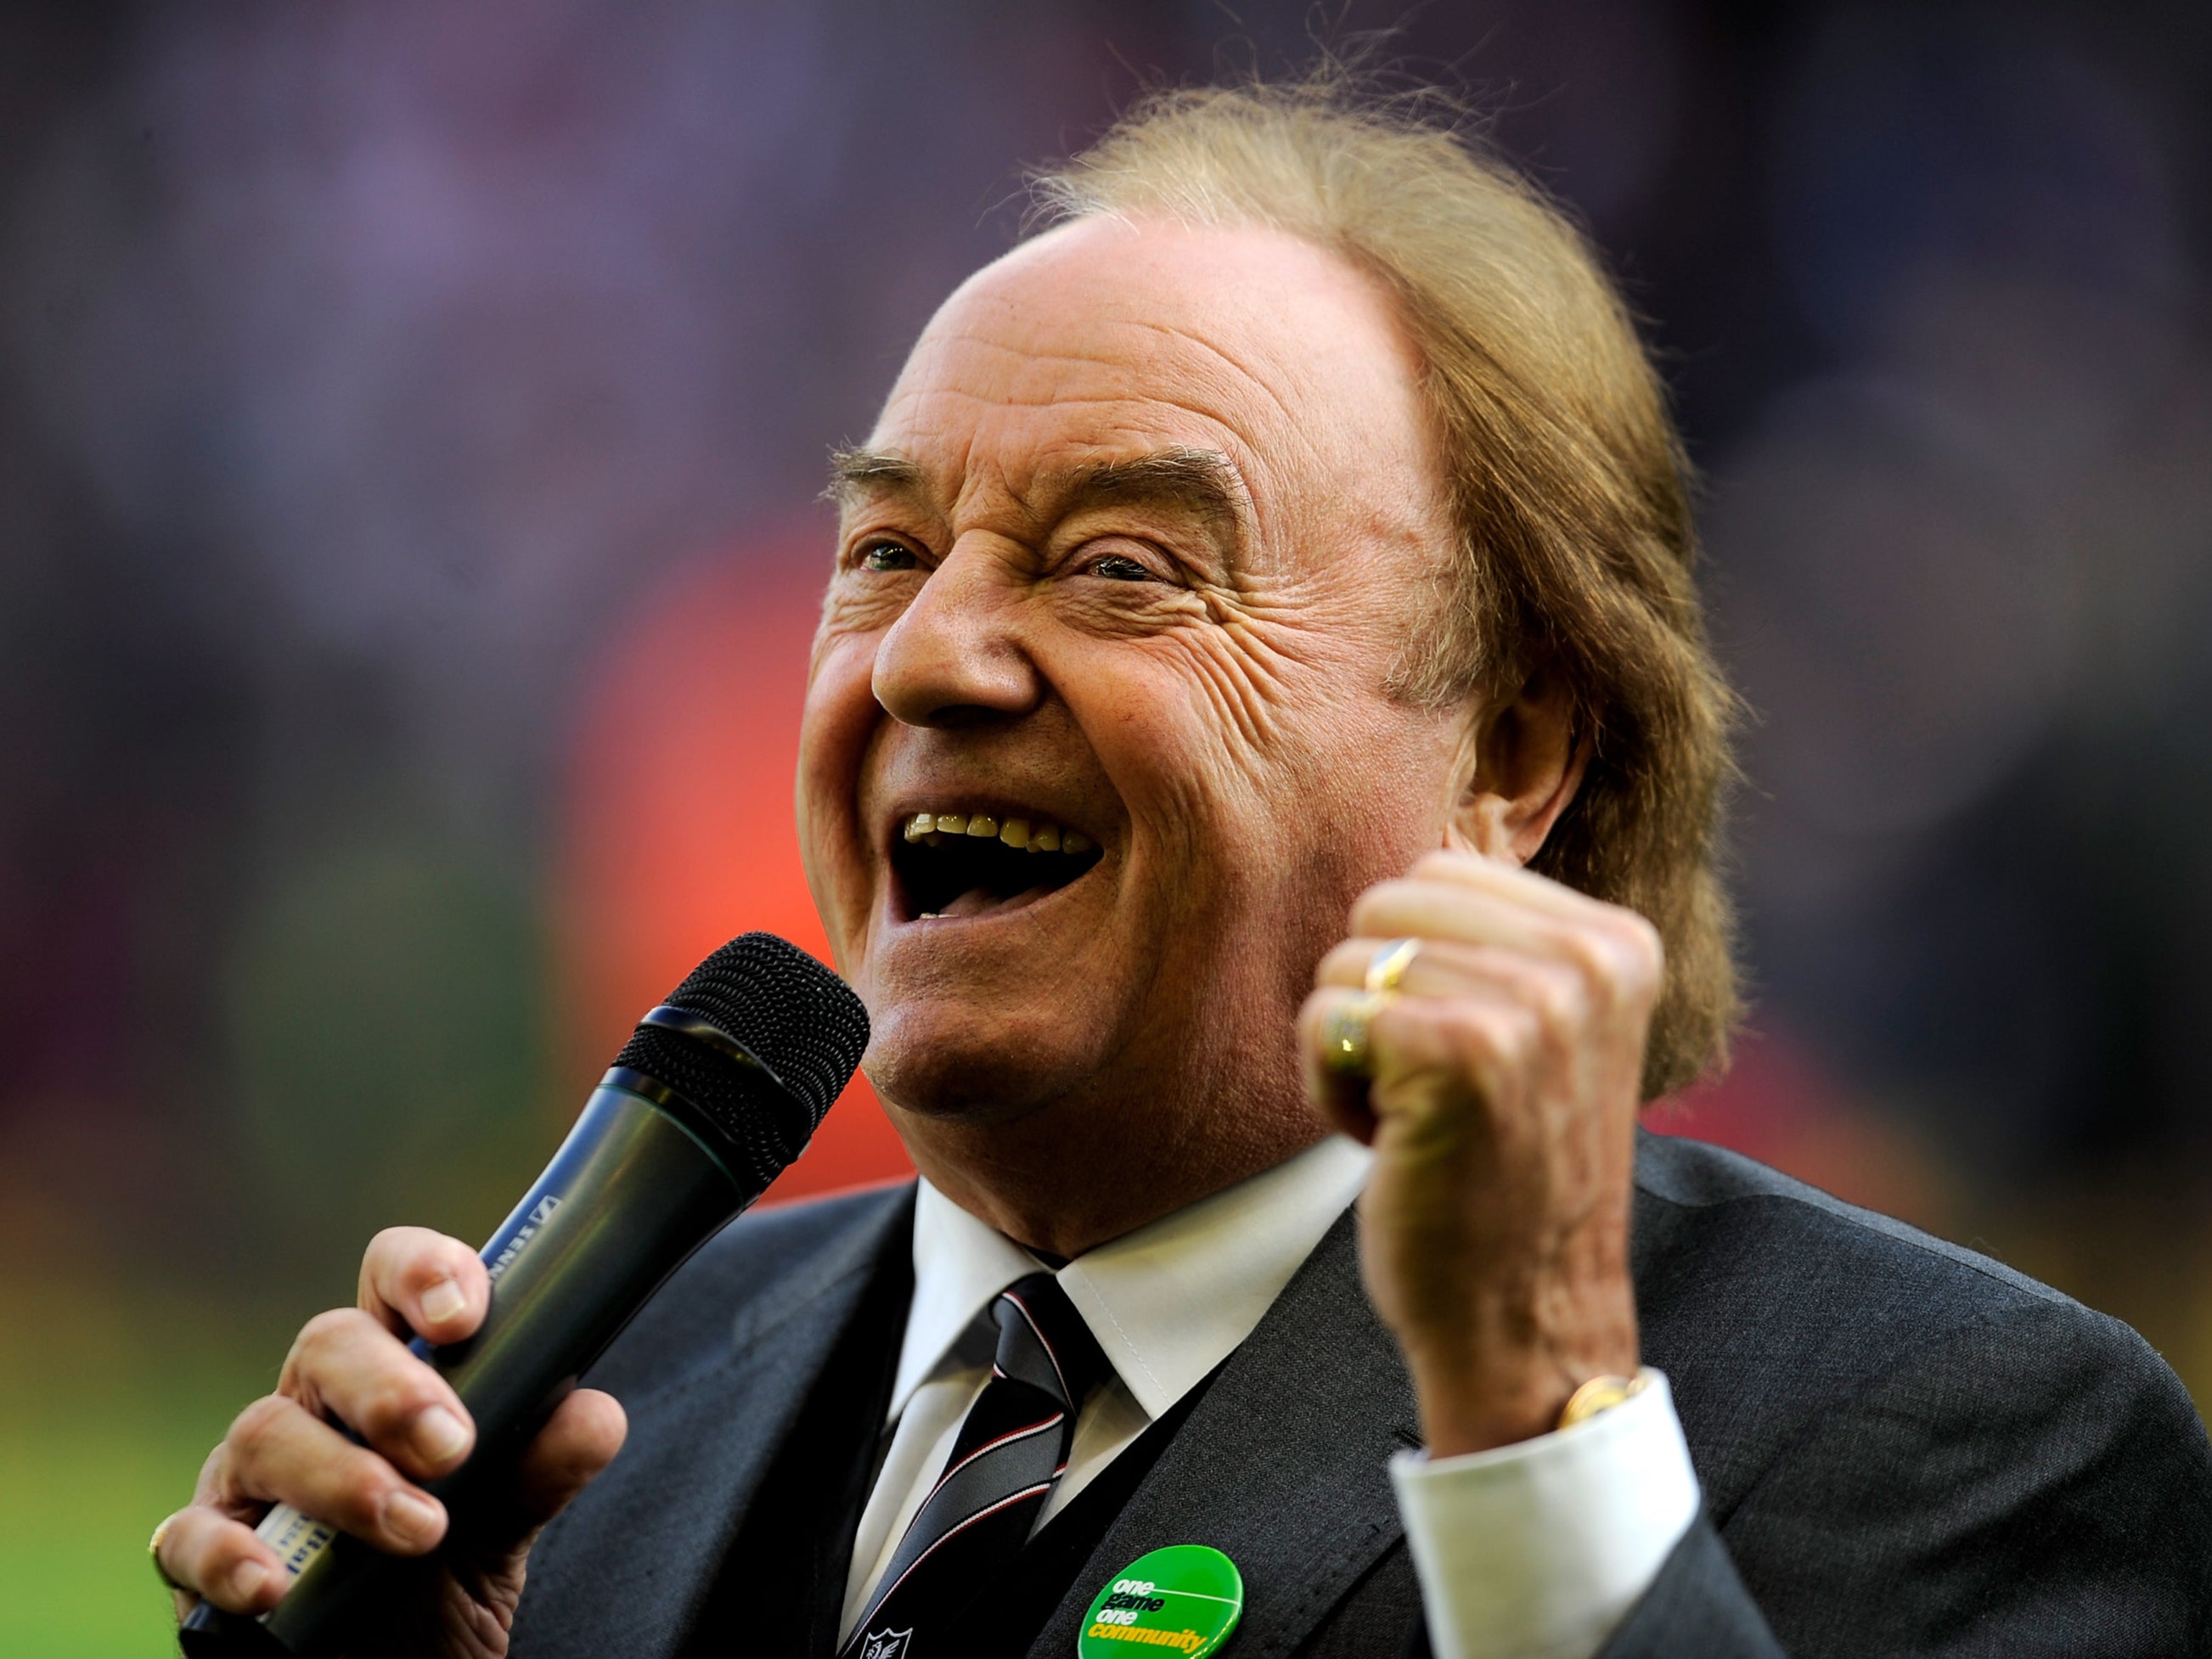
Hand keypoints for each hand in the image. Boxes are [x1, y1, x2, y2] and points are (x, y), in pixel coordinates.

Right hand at [154, 1227, 626, 1655]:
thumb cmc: (447, 1571)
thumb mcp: (508, 1521)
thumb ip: (543, 1468)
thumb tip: (594, 1416)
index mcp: (393, 1367)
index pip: (392, 1279)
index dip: (422, 1272)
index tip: (463, 1314)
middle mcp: (316, 1403)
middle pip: (328, 1343)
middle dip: (391, 1388)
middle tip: (453, 1447)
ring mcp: (253, 1473)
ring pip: (266, 1433)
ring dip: (343, 1479)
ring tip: (417, 1529)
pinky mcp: (203, 1549)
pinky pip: (191, 1536)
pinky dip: (229, 1556)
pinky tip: (275, 1584)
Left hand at [1300, 850, 1659, 1455]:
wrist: (1528, 1320)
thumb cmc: (1509, 1178)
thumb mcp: (1544, 1031)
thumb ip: (1500, 940)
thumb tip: (1423, 845)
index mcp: (1617, 941)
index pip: (1441, 869)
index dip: (1421, 963)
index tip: (1469, 1056)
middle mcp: (1586, 963)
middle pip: (1386, 902)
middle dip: (1379, 997)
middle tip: (1435, 1092)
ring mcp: (1530, 1006)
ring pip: (1348, 961)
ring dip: (1356, 1052)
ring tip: (1420, 1121)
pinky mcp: (1459, 1052)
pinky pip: (1325, 1016)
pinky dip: (1330, 1089)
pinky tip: (1393, 1143)